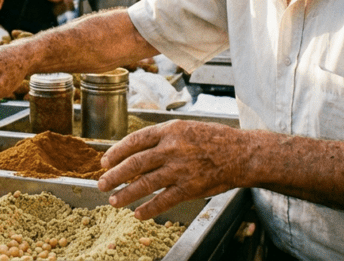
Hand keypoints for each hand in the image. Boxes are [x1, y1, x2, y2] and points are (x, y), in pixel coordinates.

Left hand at [97, 120, 245, 219]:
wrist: (242, 153)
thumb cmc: (214, 139)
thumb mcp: (186, 128)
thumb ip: (163, 138)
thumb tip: (137, 153)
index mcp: (170, 131)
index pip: (134, 141)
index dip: (116, 152)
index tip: (105, 162)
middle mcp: (172, 148)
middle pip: (134, 163)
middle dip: (114, 176)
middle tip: (101, 184)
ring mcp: (180, 169)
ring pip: (144, 183)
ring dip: (126, 194)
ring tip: (114, 201)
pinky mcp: (190, 187)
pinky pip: (163, 200)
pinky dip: (148, 209)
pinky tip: (138, 213)